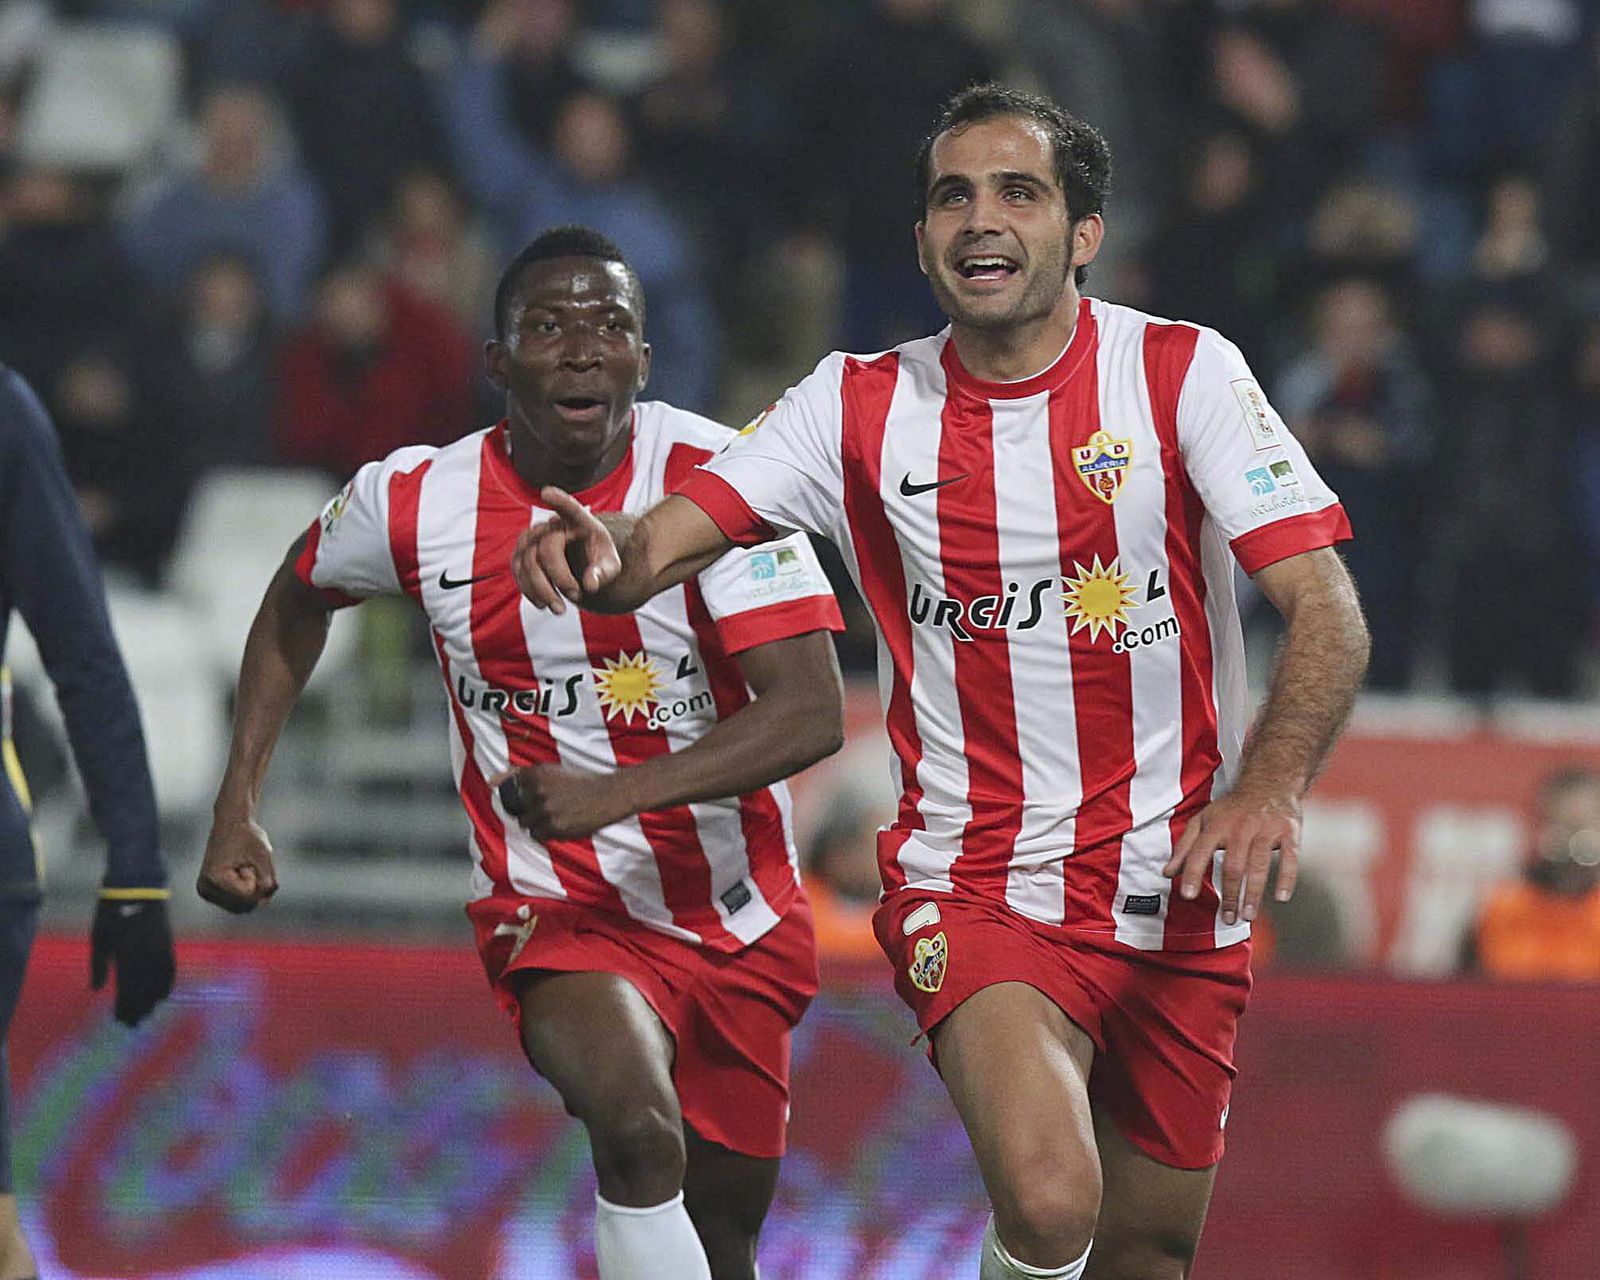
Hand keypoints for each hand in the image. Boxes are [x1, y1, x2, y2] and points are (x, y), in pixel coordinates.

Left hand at [90, 896, 174, 1026]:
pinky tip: (164, 995)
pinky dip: (168, 984)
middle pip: (144, 991)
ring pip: (159, 983)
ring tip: (147, 1014)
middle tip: (133, 1025)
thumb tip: (96, 990)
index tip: (120, 1021)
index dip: (124, 1007)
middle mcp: (146, 957)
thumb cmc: (111, 911)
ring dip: (153, 1000)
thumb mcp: (98, 938)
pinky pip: (171, 970)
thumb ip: (98, 965)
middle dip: (138, 1009)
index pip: (127, 990)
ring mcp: (160, 950)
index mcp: (126, 956)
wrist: (138, 887)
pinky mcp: (168, 944)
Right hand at [196, 816, 279, 913]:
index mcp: (215, 878)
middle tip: (247, 865)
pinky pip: (236, 904)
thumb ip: (268, 879)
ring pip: (242, 907)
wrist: (231, 824)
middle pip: (245, 906)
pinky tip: (239, 873)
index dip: (257, 879)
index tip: (248, 862)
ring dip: (251, 890)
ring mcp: (206, 892)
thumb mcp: (263, 855)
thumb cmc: (248, 836)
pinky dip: (245, 892)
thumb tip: (265, 902)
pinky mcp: (210, 893)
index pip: (249, 896)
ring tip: (243, 868)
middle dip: (255, 888)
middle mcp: (205, 889)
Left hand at [494, 765, 631, 840]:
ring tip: (556, 816)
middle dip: (528, 811)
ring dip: (537, 823)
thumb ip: (519, 774)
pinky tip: (561, 823)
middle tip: (548, 807)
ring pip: (527, 824)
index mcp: (537, 773)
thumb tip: (490, 782)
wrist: (608, 795)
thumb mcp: (551, 770)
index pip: (509, 788)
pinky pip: (539, 835)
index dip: (519, 796)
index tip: (530, 797)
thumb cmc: (581, 781)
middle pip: (517, 810)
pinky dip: (547, 832)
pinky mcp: (556, 827)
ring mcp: (546, 811)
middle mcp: (539, 791)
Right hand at [510, 488, 620, 613]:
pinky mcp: (522, 554)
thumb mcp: (611, 567)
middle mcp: (553, 525)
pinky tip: (543, 605)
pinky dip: (528, 590)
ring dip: (540, 589)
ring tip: (559, 610)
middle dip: (559, 578)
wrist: (585, 567)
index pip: (570, 508)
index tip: (546, 492)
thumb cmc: (600, 561)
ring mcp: (534, 538)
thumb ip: (605, 572)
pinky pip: (517, 571)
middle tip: (577, 596)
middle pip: (546, 549)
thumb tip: (591, 584)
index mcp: (580, 521)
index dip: (558, 501)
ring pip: (526, 561)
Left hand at [1163, 788, 1300, 927]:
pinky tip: (1281, 897)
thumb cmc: (1232, 808)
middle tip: (1228, 918)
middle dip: (1230, 895)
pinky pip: (1290, 857)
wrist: (1270, 781)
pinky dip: (1286, 878)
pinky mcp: (1289, 831)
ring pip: (1259, 865)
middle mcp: (1240, 826)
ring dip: (1253, 893)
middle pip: (1233, 865)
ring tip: (1248, 915)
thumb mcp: (1203, 820)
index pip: (1200, 851)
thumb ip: (1185, 847)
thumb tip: (1167, 873)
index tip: (1187, 896)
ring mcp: (1266, 829)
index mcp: (1216, 824)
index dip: (1192, 873)